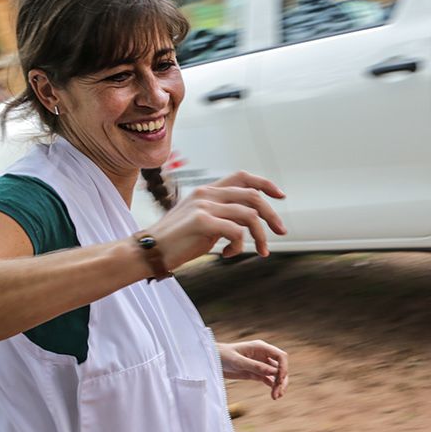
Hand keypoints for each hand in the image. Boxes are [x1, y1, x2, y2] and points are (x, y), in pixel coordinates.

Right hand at [146, 171, 285, 266]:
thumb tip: (250, 221)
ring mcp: (204, 206)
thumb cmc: (177, 242)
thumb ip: (224, 216)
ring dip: (260, 236)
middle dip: (272, 215)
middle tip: (281, 233)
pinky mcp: (201, 222)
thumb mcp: (203, 222)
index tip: (281, 196)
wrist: (149, 252)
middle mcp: (206, 193)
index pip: (242, 177)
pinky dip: (239, 246)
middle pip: (252, 196)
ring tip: (261, 251)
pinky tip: (228, 254)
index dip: (265, 184)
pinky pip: (236, 232)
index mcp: (207, 191)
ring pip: (249, 215)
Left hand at [218, 339, 287, 398]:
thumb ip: (256, 366)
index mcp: (261, 348)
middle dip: (282, 379)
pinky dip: (273, 387)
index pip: (280, 356)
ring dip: (279, 385)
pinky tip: (273, 395)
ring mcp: (261, 365)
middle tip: (278, 392)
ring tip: (276, 396)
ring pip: (277, 375)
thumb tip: (274, 372)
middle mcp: (263, 356)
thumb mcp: (238, 361)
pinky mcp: (256, 374)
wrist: (212, 360)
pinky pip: (270, 380)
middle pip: (281, 367)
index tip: (280, 379)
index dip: (284, 367)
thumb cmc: (222, 356)